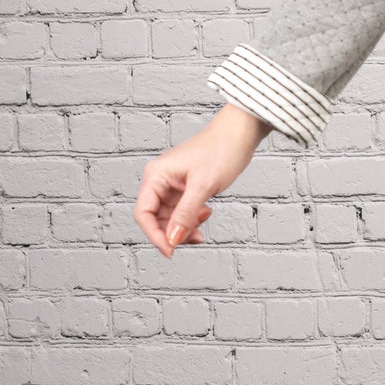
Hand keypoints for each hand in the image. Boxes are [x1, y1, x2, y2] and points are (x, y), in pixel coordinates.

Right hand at [134, 104, 272, 258]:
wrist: (240, 134)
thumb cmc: (221, 149)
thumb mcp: (203, 186)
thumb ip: (185, 214)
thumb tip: (172, 239)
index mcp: (156, 175)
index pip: (143, 213)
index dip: (154, 235)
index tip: (170, 250)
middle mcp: (160, 180)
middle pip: (155, 218)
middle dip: (172, 232)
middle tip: (193, 239)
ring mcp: (173, 184)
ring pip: (170, 217)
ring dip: (184, 227)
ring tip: (202, 228)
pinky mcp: (186, 187)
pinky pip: (182, 211)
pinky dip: (192, 218)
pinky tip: (206, 214)